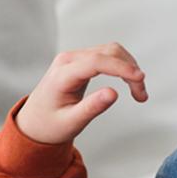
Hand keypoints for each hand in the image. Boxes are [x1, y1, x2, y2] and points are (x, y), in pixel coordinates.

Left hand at [16, 43, 147, 146]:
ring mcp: (75, 58)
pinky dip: (123, 67)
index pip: (96, 62)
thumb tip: (113, 93)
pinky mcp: (81, 61)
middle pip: (108, 52)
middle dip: (130, 70)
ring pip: (111, 52)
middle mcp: (68, 60)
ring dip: (130, 68)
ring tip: (139, 94)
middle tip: (142, 96)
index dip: (120, 68)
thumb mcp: (71, 123)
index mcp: (62, 75)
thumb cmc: (50, 125)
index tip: (140, 79)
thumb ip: (91, 108)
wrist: (35, 122)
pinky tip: (131, 83)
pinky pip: (107, 56)